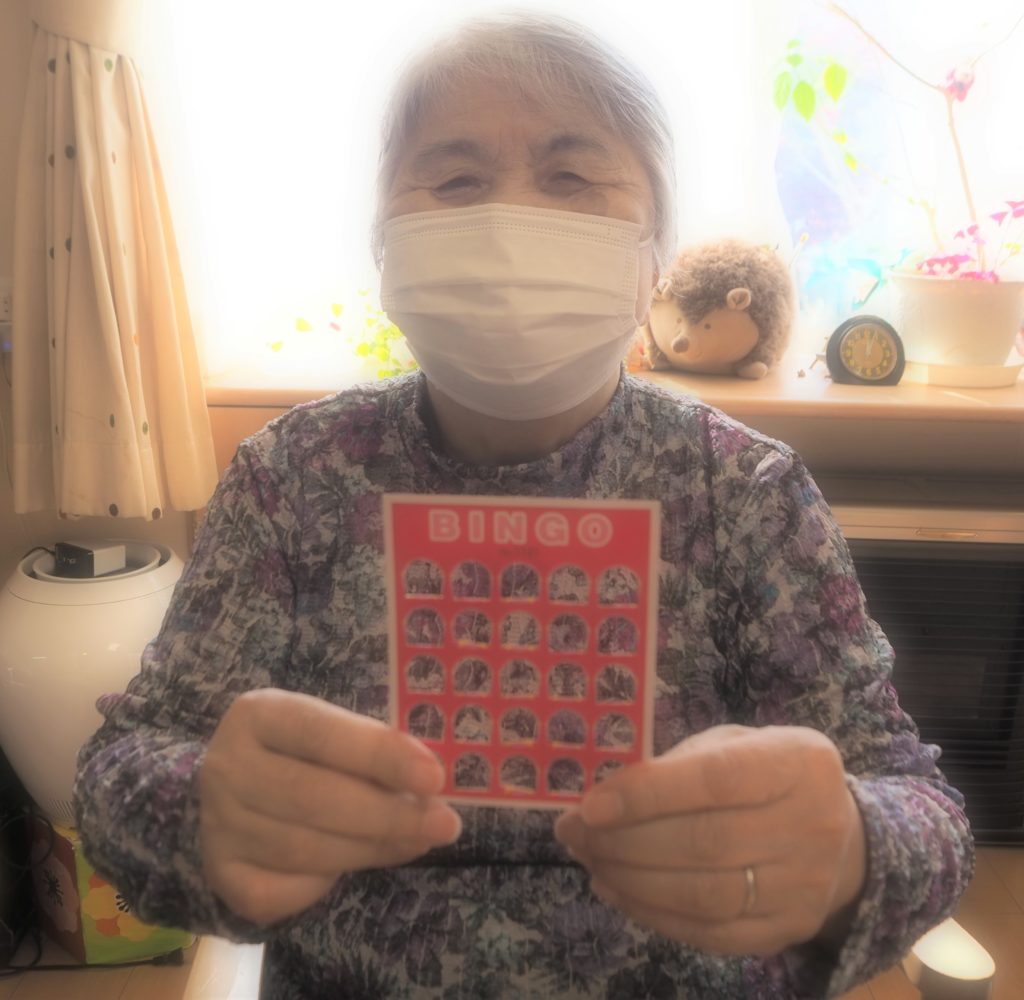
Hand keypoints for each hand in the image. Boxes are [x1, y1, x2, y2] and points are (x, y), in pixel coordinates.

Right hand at [199, 689, 460, 925]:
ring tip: (418, 840)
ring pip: (304, 848)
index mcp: (258, 714)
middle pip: (312, 797)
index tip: (435, 777)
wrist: (235, 787)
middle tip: (444, 824)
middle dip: (388, 815)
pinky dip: (327, 883)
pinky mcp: (221, 873)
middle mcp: (227, 766)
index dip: (379, 755)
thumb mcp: (330, 730)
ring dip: (373, 848)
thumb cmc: (303, 750)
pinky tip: (357, 863)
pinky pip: (283, 891)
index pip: (321, 732)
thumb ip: (369, 748)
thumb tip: (428, 784)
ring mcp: (217, 824)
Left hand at [554, 725, 865, 956]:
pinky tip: (616, 891)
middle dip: (624, 841)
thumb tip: (602, 799)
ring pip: (704, 896)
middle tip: (572, 833)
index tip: (589, 805)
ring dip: (631, 881)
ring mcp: (805, 888)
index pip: (716, 780)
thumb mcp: (731, 745)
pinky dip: (653, 915)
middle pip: (705, 843)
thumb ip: (677, 765)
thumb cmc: (763, 774)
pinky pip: (711, 934)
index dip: (648, 793)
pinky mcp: (788, 931)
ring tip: (589, 860)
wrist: (839, 836)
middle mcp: (813, 826)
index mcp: (798, 762)